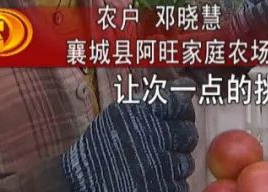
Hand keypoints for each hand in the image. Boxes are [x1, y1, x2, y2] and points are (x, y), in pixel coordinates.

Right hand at [60, 81, 197, 191]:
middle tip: (164, 144)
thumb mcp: (119, 114)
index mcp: (136, 113)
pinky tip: (150, 180)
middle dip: (180, 139)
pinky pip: (180, 186)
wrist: (79, 184)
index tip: (178, 115)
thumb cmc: (102, 146)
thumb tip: (188, 86)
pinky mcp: (158, 190)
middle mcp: (147, 136)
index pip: (179, 104)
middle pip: (188, 134)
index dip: (183, 111)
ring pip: (186, 163)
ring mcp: (155, 167)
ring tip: (151, 164)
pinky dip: (168, 184)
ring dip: (174, 164)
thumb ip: (154, 100)